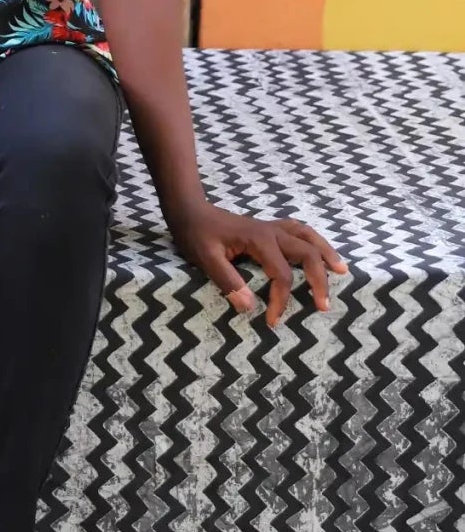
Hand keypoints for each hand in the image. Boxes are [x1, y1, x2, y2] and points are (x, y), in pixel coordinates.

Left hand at [165, 200, 348, 326]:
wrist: (189, 210)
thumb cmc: (196, 234)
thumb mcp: (205, 258)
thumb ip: (227, 281)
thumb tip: (250, 307)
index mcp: (259, 240)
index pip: (281, 275)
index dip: (281, 300)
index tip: (272, 321)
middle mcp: (271, 231)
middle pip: (307, 253)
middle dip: (320, 279)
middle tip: (324, 305)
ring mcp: (271, 228)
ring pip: (308, 236)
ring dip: (326, 253)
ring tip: (342, 270)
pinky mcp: (268, 228)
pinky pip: (299, 232)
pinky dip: (314, 242)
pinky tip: (319, 252)